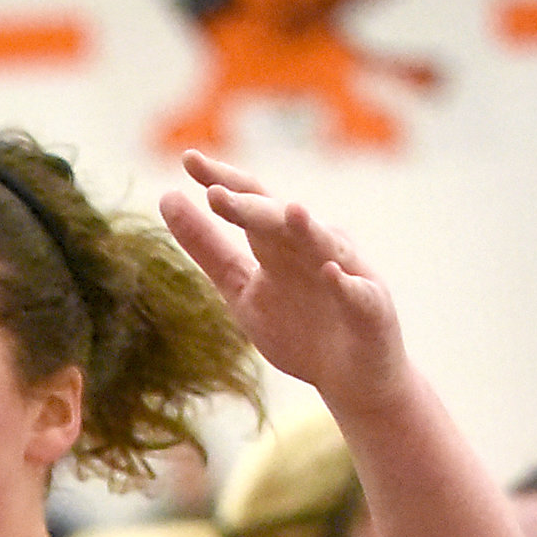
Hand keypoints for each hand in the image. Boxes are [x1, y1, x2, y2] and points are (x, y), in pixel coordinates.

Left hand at [160, 152, 406, 411]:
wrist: (350, 377)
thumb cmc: (297, 328)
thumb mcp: (240, 289)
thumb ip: (207, 248)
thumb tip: (166, 196)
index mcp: (278, 244)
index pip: (250, 201)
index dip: (222, 180)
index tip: (188, 159)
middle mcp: (312, 248)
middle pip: (280, 221)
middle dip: (251, 208)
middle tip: (215, 193)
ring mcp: (345, 274)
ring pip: (324, 245)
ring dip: (307, 229)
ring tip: (292, 212)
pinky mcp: (369, 308)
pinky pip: (356, 294)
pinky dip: (344, 283)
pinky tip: (331, 272)